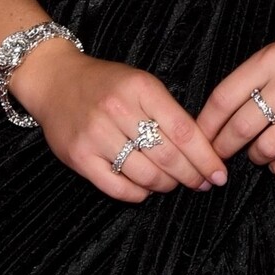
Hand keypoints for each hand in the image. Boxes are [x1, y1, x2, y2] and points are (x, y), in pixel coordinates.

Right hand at [9, 35, 229, 203]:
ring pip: (146, 175)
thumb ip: (168, 112)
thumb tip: (202, 149)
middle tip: (201, 183)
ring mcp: (96, 135)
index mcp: (141, 88)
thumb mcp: (141, 83)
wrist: (55, 81)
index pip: (183, 130)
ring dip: (166, 185)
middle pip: (168, 156)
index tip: (219, 173)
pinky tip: (146, 188)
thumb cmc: (106, 83)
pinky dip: (139, 193)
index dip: (206, 157)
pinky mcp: (79, 157)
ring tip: (172, 183)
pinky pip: (118, 188)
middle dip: (192, 175)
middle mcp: (118, 110)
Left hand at [195, 17, 274, 179]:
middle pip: (241, 127)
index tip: (199, 139)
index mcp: (271, 59)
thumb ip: (253, 77)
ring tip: (258, 156)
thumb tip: (218, 116)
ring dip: (257, 158)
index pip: (223, 98)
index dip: (206, 124)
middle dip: (224, 148)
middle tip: (220, 157)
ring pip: (267, 147)